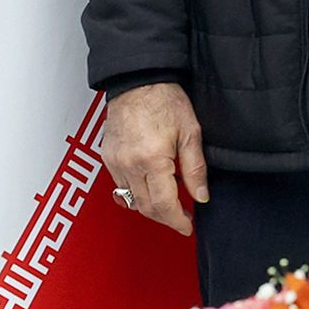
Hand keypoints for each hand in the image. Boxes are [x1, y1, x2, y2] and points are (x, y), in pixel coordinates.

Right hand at [101, 82, 208, 234]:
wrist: (138, 81)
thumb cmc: (165, 101)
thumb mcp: (190, 133)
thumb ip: (195, 169)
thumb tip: (201, 196)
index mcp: (151, 160)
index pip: (163, 205)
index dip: (177, 221)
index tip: (187, 226)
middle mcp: (128, 165)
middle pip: (145, 208)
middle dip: (165, 218)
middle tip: (181, 218)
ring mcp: (115, 163)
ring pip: (131, 200)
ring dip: (150, 207)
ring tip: (170, 204)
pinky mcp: (107, 158)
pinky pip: (120, 186)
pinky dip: (136, 193)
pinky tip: (151, 187)